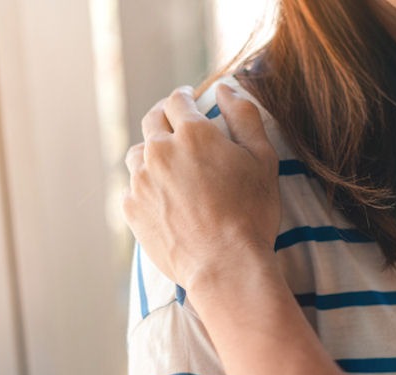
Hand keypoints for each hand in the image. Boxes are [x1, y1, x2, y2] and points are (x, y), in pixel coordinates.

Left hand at [123, 84, 280, 294]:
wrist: (225, 266)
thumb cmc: (251, 214)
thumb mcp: (263, 161)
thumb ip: (245, 117)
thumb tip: (225, 87)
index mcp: (192, 133)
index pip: (178, 99)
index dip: (185, 96)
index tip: (189, 98)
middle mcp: (159, 150)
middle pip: (153, 120)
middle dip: (165, 117)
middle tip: (177, 124)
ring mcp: (141, 180)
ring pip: (139, 153)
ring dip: (153, 152)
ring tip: (169, 165)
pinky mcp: (131, 209)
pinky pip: (134, 187)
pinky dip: (147, 186)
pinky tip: (166, 198)